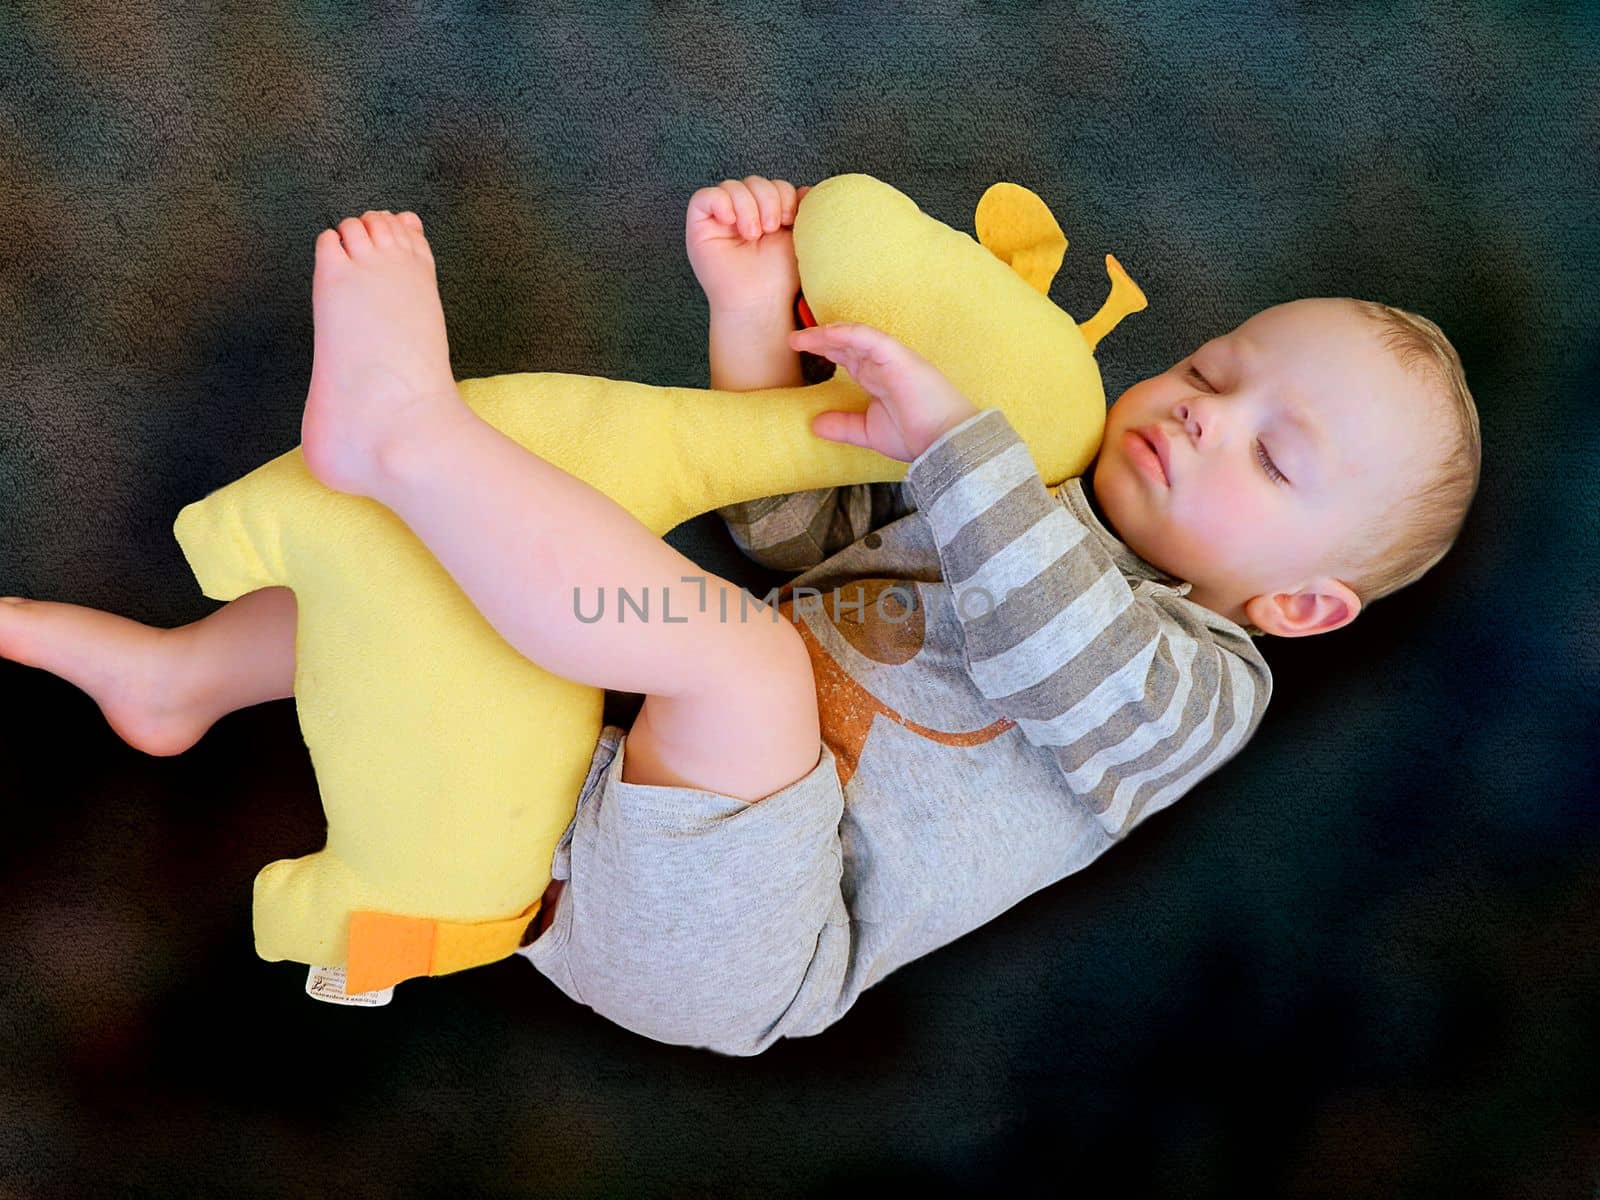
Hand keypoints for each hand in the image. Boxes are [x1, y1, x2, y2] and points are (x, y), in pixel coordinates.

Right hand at [686, 176, 811, 316]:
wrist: (760, 301)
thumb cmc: (779, 277)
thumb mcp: (798, 235)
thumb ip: (803, 209)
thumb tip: (808, 190)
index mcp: (766, 214)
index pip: (773, 185)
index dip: (784, 195)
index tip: (789, 221)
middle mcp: (742, 214)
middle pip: (753, 181)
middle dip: (768, 200)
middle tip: (770, 229)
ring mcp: (719, 219)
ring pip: (732, 186)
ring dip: (747, 207)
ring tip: (752, 234)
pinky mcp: (699, 225)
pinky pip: (705, 197)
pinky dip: (720, 203)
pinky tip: (731, 222)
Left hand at [790, 322, 980, 462]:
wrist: (945, 444)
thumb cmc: (917, 437)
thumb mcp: (869, 432)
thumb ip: (843, 425)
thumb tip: (813, 425)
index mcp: (879, 379)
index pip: (848, 356)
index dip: (825, 350)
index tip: (799, 349)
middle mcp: (884, 365)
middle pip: (847, 344)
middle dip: (819, 339)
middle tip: (794, 340)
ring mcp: (892, 359)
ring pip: (855, 336)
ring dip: (827, 334)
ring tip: (802, 337)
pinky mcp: (899, 357)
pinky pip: (870, 338)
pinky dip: (848, 333)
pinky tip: (827, 334)